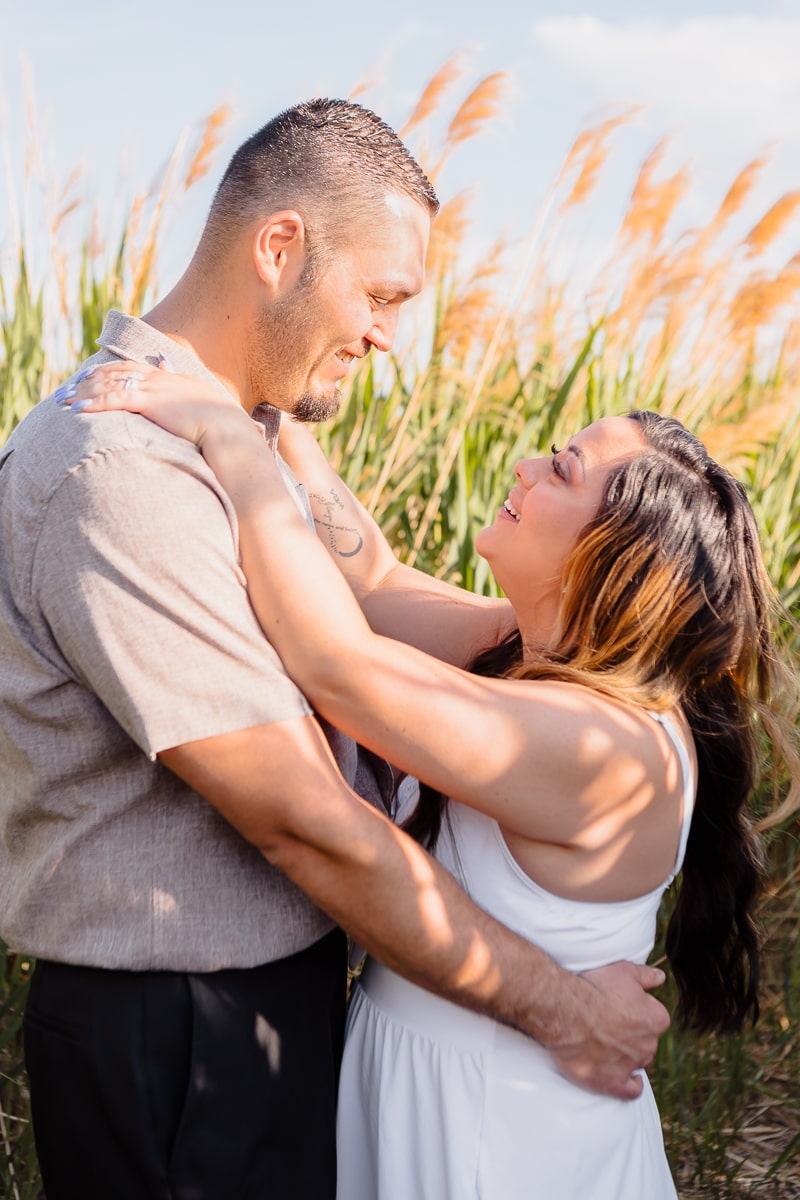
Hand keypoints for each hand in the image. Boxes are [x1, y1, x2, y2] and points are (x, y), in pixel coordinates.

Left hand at [53, 359, 252, 450]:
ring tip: (63, 399)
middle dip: (89, 379)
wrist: (229, 431)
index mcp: (172, 379)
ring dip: (84, 392)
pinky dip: (94, 404)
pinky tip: (77, 409)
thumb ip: (184, 389)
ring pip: (110, 384)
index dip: (110, 370)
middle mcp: (160, 379)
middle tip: (68, 386)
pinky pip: (116, 400)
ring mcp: (155, 390)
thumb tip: (172, 372)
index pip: (133, 368)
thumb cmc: (221, 425)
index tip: (90, 375)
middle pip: (116, 372)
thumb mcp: (202, 403)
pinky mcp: (151, 404)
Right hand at [550, 962, 669, 1099]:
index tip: (621, 1008)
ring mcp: (632, 1065)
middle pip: (646, 1041)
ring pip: (637, 1061)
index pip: (654, 1018)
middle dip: (633, 1035)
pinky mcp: (613, 1082)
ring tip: (607, 1046)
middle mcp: (649, 1045)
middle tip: (610, 1024)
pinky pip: (630, 1090)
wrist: (567, 1011)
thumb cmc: (595, 987)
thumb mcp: (624, 971)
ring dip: (627, 1055)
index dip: (637, 1012)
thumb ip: (647, 976)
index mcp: (656, 1019)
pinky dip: (630, 1085)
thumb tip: (661, 977)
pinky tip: (624, 1078)